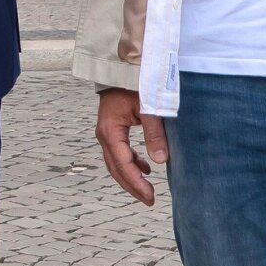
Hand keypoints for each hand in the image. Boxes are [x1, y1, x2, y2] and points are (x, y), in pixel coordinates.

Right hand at [95, 87, 167, 205]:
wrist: (123, 65)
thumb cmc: (136, 83)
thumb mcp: (148, 107)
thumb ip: (154, 134)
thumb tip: (160, 161)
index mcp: (110, 131)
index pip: (123, 165)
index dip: (136, 183)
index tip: (150, 197)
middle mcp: (104, 134)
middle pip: (116, 168)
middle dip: (132, 186)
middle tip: (149, 200)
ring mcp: (106, 131)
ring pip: (115, 162)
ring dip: (130, 176)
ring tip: (147, 189)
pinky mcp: (112, 128)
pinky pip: (119, 152)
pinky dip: (131, 163)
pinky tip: (145, 168)